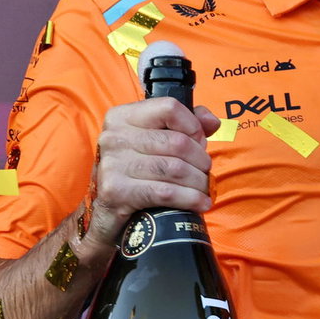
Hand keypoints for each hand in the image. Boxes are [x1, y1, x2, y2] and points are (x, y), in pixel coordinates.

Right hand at [82, 97, 220, 247]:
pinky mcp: (116, 191)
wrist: (107, 210)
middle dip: (201, 160)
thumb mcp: (157, 141)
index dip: (193, 126)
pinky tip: (201, 203)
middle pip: (177, 142)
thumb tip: (212, 121)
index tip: (200, 142)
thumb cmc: (138, 171)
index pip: (169, 108)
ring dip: (198, 182)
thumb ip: (187, 125)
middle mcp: (114, 136)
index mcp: (123, 117)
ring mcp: (113, 164)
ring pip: (175, 168)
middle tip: (205, 172)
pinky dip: (190, 199)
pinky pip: (166, 192)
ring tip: (204, 189)